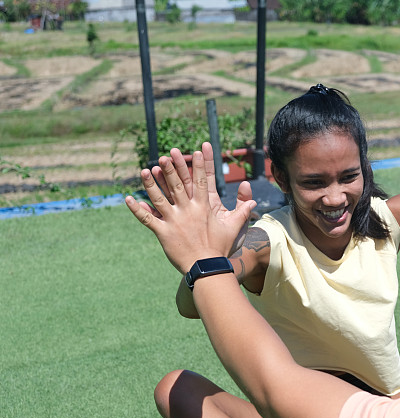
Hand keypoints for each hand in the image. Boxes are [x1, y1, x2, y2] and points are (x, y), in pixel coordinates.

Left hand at [126, 148, 255, 273]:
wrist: (207, 267)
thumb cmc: (221, 248)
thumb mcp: (235, 227)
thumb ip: (243, 211)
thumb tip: (253, 201)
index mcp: (204, 207)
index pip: (201, 181)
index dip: (199, 165)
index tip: (196, 150)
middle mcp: (188, 211)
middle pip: (178, 184)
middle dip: (172, 168)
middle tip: (166, 155)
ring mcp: (174, 221)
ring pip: (159, 198)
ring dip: (151, 184)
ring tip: (144, 170)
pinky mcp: (163, 233)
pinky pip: (147, 219)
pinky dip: (137, 210)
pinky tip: (128, 199)